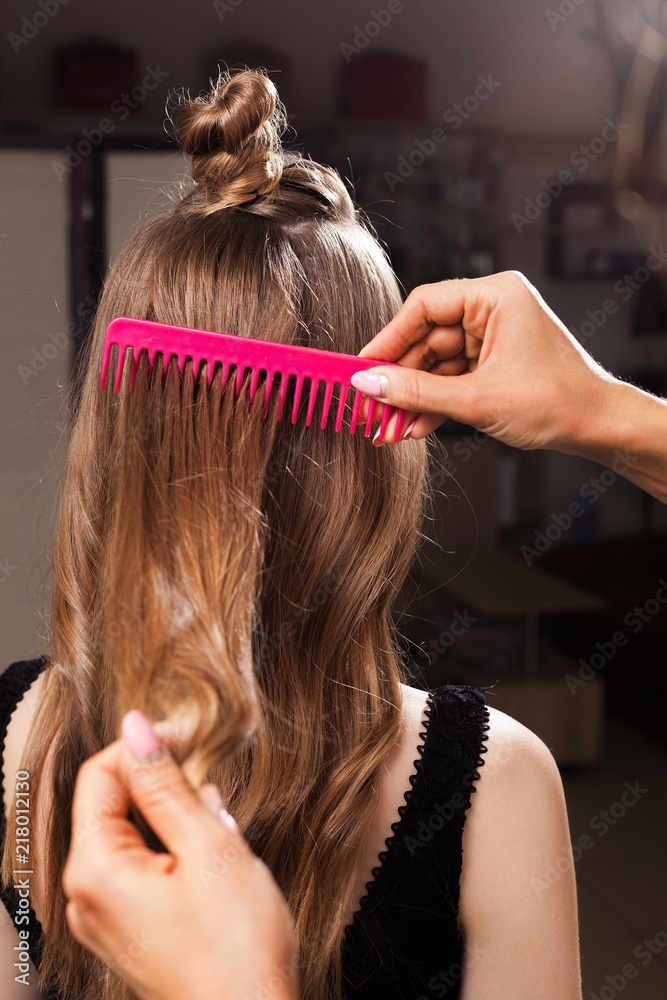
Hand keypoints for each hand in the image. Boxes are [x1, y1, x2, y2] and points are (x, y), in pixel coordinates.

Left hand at [62, 711, 298, 999]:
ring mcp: (103, 916)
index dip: (147, 746)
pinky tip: (213, 867)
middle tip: (216, 798)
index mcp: (95, 869)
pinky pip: (140, 867)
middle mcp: (86, 894)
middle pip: (114, 803)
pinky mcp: (126, 930)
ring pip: (132, 834)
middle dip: (166, 788)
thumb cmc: (236, 947)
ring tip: (221, 842)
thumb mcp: (208, 847)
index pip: (100, 773)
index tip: (191, 739)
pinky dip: (175, 852)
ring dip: (176, 820)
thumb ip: (166, 783)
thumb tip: (137, 727)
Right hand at [352, 270, 615, 449]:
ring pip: (436, 363)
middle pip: (426, 337)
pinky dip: (433, 402)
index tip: (362, 367)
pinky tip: (411, 426)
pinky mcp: (494, 362)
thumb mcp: (476, 400)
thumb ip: (416, 392)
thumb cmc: (556, 402)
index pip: (425, 305)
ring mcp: (493, 336)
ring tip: (388, 426)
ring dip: (412, 397)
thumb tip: (368, 385)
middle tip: (369, 406)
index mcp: (495, 296)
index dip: (388, 338)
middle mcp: (493, 309)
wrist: (598, 428)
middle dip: (399, 378)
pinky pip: (451, 378)